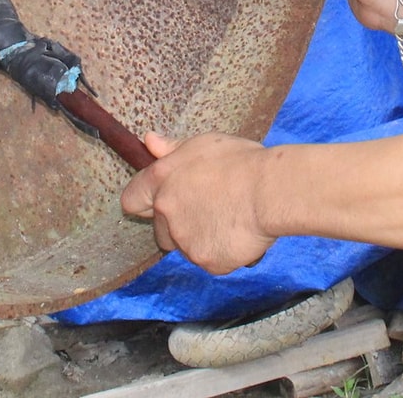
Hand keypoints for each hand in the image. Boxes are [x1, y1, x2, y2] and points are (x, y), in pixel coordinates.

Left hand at [120, 132, 276, 273]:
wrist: (270, 191)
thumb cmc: (241, 162)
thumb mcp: (204, 144)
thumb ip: (172, 148)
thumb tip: (149, 141)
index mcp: (162, 180)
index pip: (132, 199)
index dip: (144, 201)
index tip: (161, 201)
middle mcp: (166, 212)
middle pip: (160, 230)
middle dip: (177, 224)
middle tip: (208, 209)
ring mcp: (184, 241)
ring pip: (186, 246)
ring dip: (200, 238)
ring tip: (229, 218)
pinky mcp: (206, 261)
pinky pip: (210, 260)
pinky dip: (222, 252)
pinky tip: (239, 233)